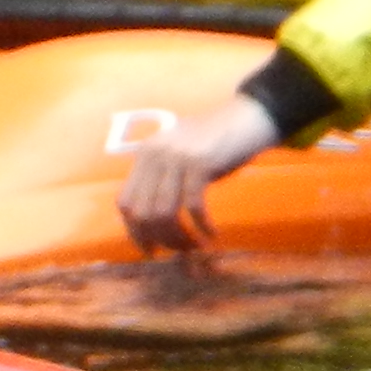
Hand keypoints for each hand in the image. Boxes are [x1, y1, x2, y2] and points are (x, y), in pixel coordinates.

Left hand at [116, 97, 279, 252]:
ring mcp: (175, 159)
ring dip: (179, 237)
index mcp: (143, 156)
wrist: (245, 119)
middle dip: (159, 239)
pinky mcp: (200, 164)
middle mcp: (153, 157)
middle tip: (178, 252)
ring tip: (195, 246)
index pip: (125, 202)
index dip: (134, 231)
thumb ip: (162, 180)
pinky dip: (201, 226)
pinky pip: (193, 206)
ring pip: (164, 213)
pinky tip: (211, 234)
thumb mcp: (178, 157)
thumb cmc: (214, 142)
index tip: (150, 249)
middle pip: (142, 212)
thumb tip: (154, 222)